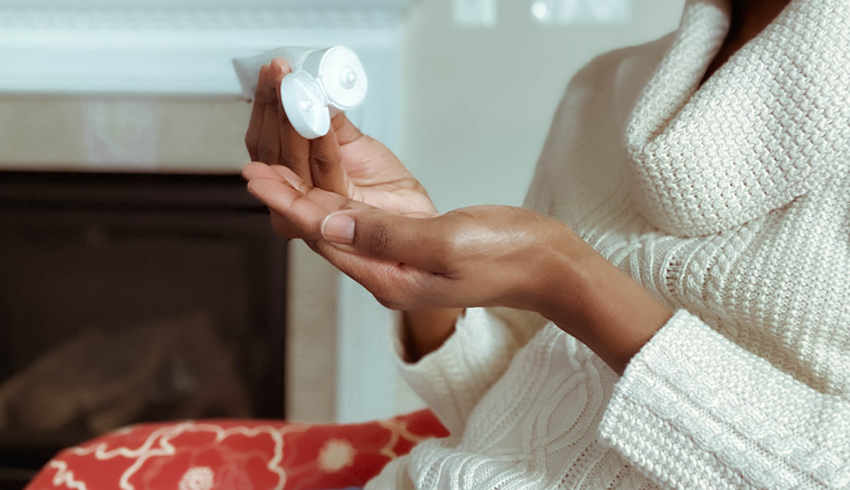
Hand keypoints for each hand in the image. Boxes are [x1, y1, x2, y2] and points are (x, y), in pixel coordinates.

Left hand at [243, 162, 671, 372]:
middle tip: (256, 168)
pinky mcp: (412, 243)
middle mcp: (386, 271)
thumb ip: (385, 235)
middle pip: (326, 234)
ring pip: (343, 226)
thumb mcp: (444, 244)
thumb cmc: (504, 258)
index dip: (289, 207)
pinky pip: (367, 221)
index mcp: (389, 278)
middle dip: (291, 200)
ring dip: (312, 196)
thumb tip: (328, 225)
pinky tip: (332, 183)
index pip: (325, 240)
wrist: (546, 264)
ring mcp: (399, 259)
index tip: (258, 180)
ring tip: (281, 170)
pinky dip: (345, 197)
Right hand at [244, 58, 436, 223]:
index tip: (273, 73)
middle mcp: (291, 202)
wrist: (413, 217)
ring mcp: (309, 212)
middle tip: (281, 74)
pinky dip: (320, 141)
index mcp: (290, 182)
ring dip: (291, 118)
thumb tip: (311, 88)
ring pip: (291, 161)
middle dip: (275, 106)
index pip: (265, 142)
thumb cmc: (383, 188)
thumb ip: (329, 122)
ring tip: (296, 87)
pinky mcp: (335, 217)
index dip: (266, 106)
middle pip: (270, 152)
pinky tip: (319, 118)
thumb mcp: (352, 143)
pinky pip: (325, 171)